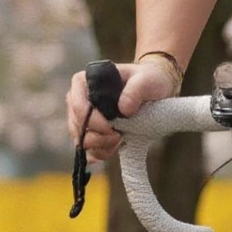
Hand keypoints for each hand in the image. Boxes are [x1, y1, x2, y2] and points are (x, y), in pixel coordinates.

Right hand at [66, 60, 180, 164]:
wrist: (155, 91)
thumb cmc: (147, 80)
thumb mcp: (147, 79)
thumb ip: (136, 90)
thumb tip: (123, 108)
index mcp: (86, 82)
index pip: (76, 102)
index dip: (89, 118)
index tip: (109, 127)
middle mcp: (80, 99)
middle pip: (76, 124)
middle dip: (95, 136)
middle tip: (117, 137)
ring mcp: (85, 118)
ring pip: (80, 138)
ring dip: (99, 145)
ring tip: (119, 141)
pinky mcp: (93, 132)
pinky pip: (88, 149)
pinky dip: (100, 152)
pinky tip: (114, 149)